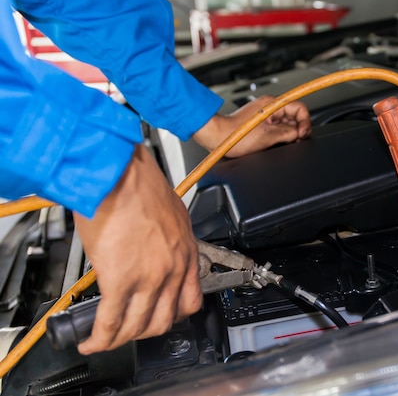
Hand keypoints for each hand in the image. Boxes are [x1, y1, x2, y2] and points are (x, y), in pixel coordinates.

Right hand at [73, 144, 201, 354]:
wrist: (117, 172)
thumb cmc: (137, 184)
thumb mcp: (167, 214)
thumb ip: (164, 240)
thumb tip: (150, 251)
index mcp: (185, 251)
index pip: (190, 300)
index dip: (172, 316)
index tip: (159, 318)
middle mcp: (173, 267)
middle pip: (164, 320)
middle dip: (144, 332)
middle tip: (129, 331)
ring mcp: (150, 276)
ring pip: (138, 326)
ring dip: (120, 340)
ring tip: (105, 340)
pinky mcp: (121, 279)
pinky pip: (111, 321)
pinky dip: (100, 337)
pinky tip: (92, 339)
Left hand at [192, 95, 310, 157]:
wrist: (218, 137)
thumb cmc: (235, 135)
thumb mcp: (267, 136)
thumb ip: (288, 133)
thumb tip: (299, 133)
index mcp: (272, 104)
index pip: (300, 108)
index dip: (305, 122)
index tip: (302, 135)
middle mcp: (270, 107)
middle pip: (294, 117)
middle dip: (297, 129)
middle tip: (293, 141)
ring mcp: (265, 115)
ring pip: (287, 124)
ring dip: (288, 134)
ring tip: (280, 142)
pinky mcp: (261, 123)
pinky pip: (277, 128)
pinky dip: (279, 136)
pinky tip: (273, 142)